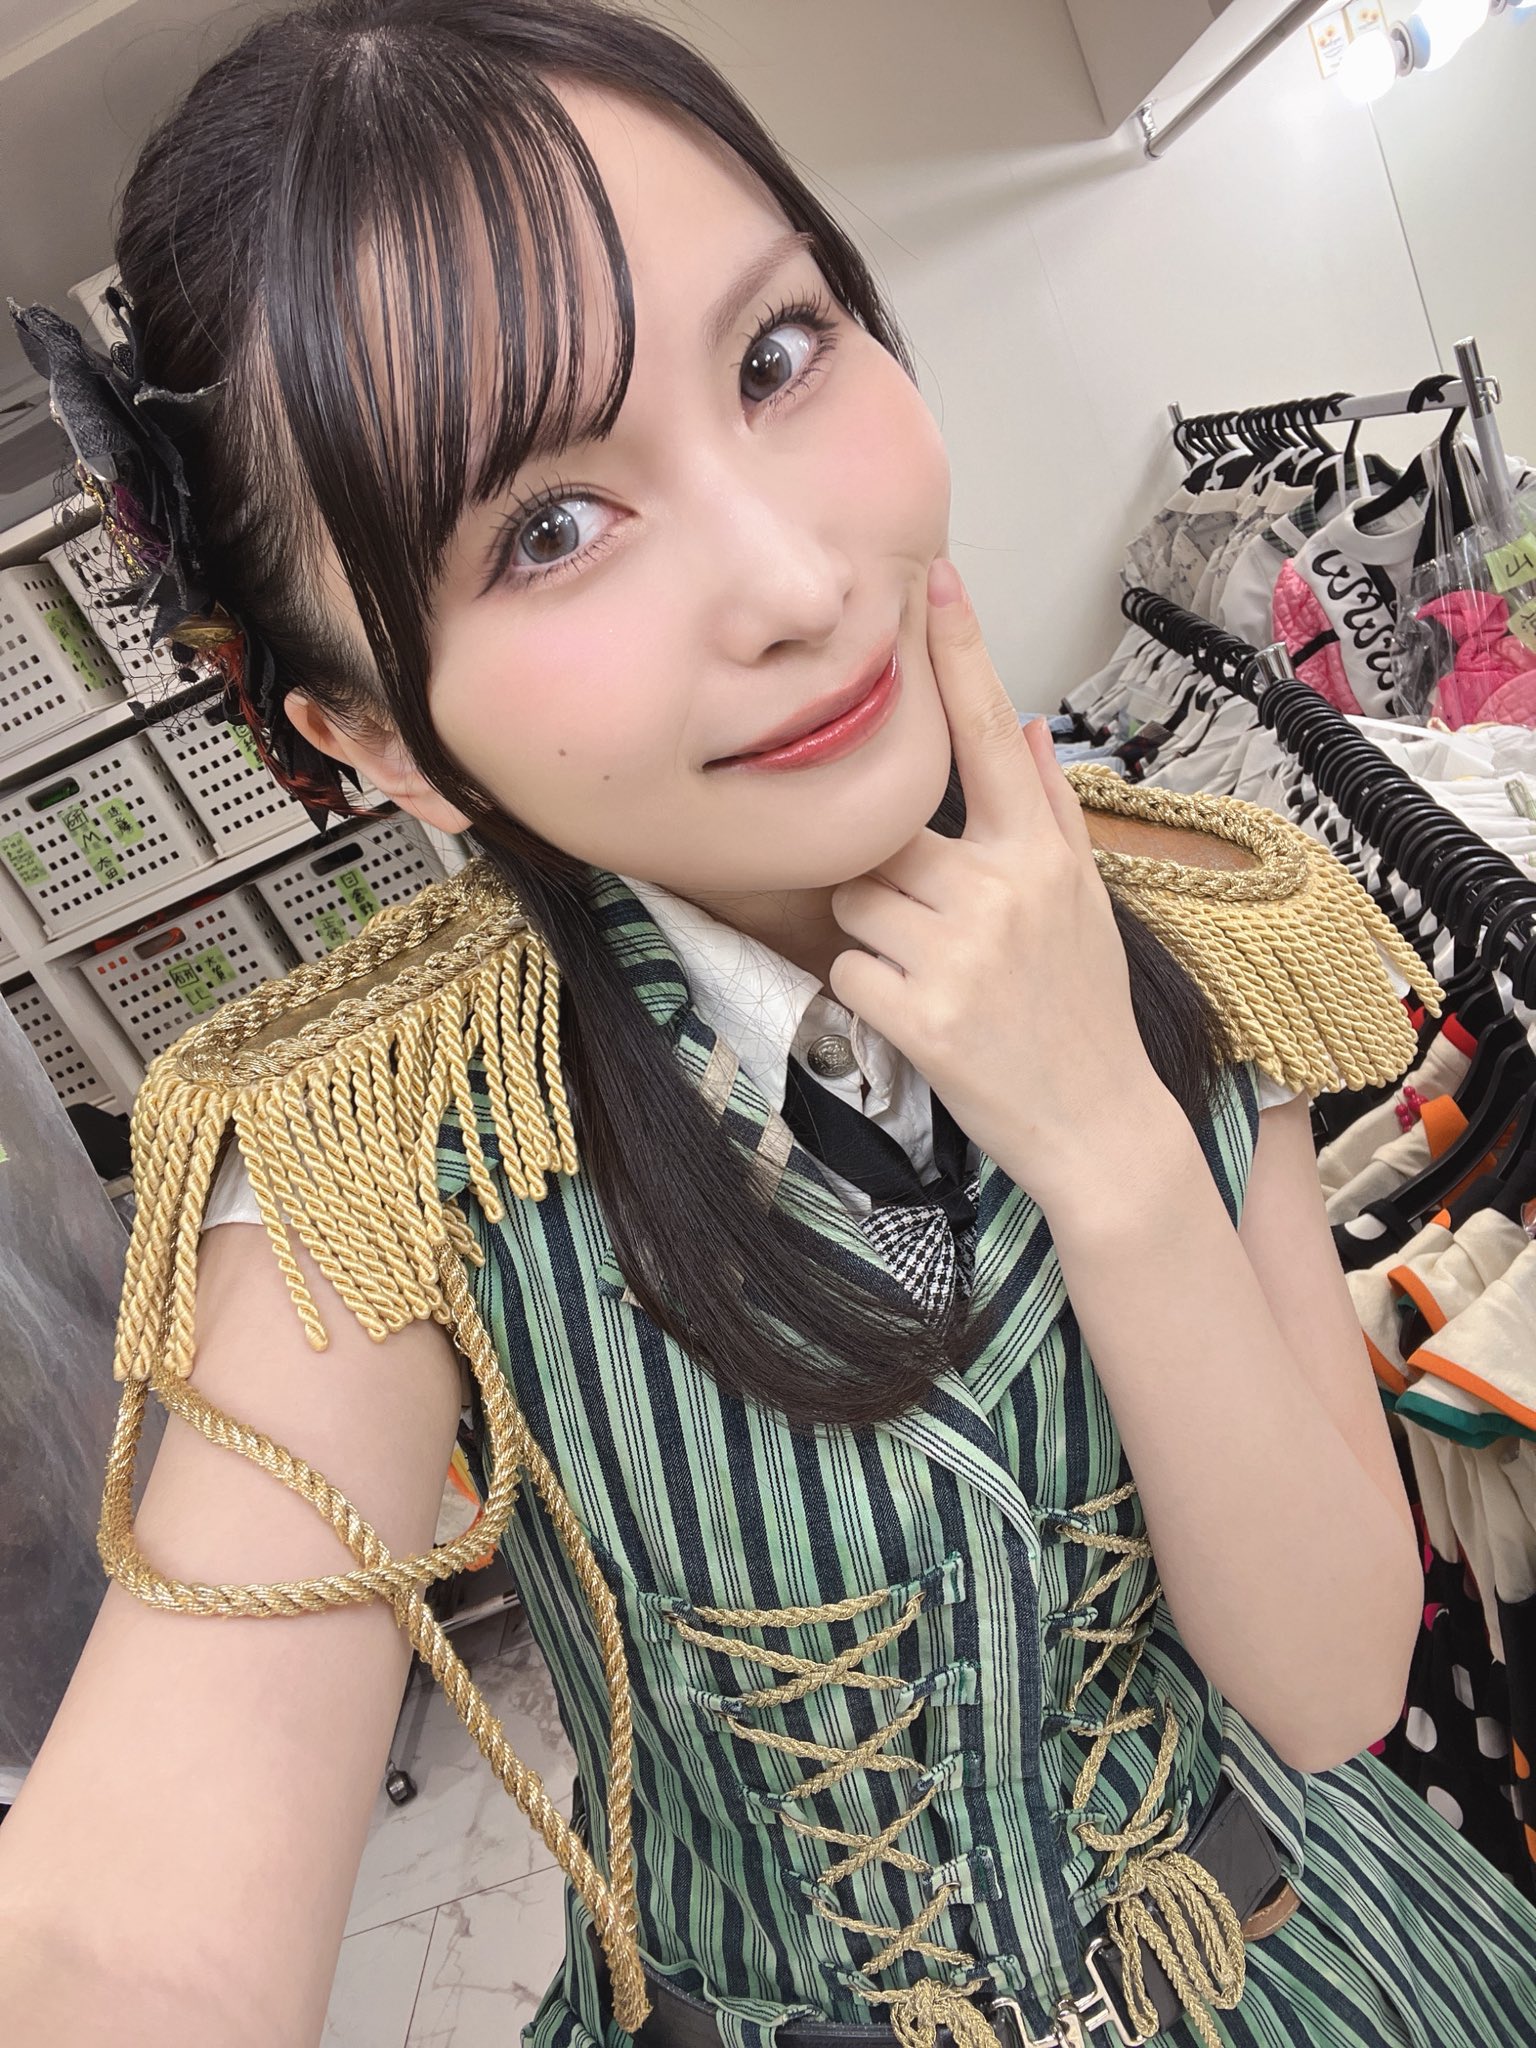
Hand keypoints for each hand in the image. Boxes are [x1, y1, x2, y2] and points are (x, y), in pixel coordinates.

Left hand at [826, 559, 1171, 1208]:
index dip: (962, 655)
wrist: (1097, 1126)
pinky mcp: (918, 1015)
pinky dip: (868, 994)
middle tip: (940, 935)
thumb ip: (1052, 812)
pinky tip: (920, 1019)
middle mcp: (1000, 891)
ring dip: (875, 936)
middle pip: (884, 837)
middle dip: (890, 878)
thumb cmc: (1084, 1010)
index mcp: (1040, 856)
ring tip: (936, 978)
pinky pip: (846, 969)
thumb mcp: (1086, 903)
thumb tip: (1033, 727)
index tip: (940, 579)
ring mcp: (957, 954)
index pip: (994, 735)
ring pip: (856, 900)